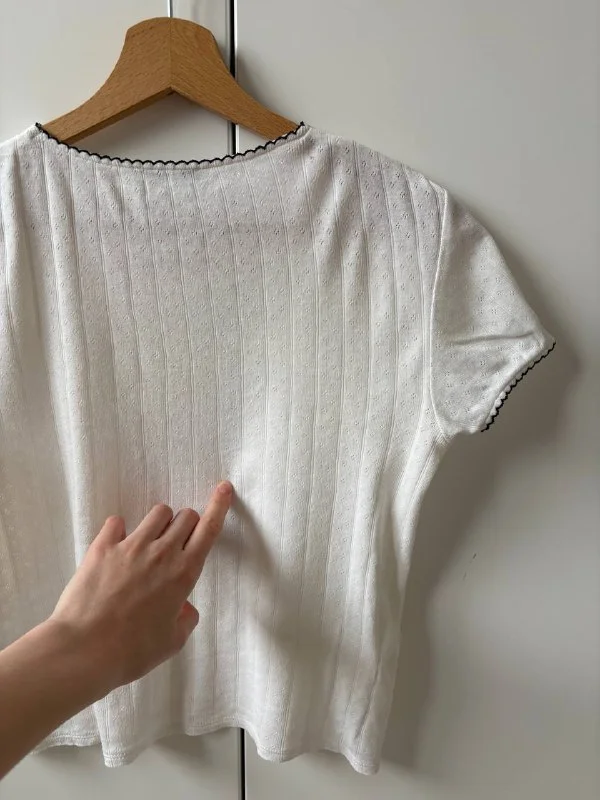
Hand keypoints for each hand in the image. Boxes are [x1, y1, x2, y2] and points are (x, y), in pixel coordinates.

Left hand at [48, 481, 232, 695]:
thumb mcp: (171, 642)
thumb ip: (185, 620)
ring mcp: (131, 546)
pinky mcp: (103, 547)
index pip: (209, 529)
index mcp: (184, 573)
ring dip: (159, 523)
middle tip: (177, 543)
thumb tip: (184, 608)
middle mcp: (162, 553)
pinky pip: (116, 522)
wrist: (84, 650)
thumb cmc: (131, 651)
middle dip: (187, 524)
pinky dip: (119, 530)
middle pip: (185, 516)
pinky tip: (116, 545)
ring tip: (149, 543)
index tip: (223, 488)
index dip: (219, 506)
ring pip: (157, 513)